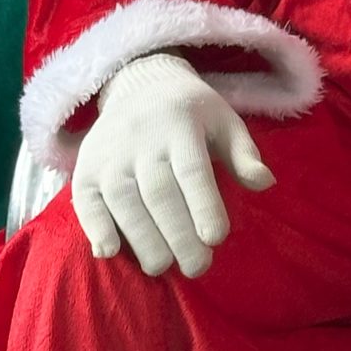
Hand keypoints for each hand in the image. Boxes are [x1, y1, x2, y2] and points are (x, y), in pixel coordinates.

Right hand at [71, 53, 274, 278]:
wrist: (139, 83)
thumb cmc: (192, 113)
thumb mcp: (223, 121)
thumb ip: (243, 154)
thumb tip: (266, 183)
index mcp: (181, 124)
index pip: (192, 169)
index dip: (203, 204)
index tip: (216, 238)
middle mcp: (142, 139)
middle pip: (159, 192)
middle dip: (178, 233)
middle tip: (197, 266)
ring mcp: (110, 155)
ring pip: (123, 201)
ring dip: (142, 238)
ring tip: (162, 266)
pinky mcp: (85, 170)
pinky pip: (86, 201)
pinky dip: (95, 227)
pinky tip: (110, 252)